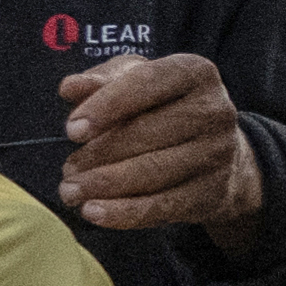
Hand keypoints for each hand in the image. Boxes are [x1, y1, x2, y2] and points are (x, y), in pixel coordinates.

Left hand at [58, 47, 261, 239]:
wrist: (218, 153)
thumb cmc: (166, 108)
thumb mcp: (136, 82)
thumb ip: (102, 80)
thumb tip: (70, 87)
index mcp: (194, 72)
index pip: (147, 82)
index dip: (107, 105)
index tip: (72, 130)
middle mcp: (214, 110)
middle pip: (147, 132)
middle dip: (99, 153)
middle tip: (67, 169)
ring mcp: (217, 154)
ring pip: (152, 172)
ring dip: (104, 184)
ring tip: (71, 191)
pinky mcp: (212, 192)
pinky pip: (162, 206)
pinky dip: (124, 212)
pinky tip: (93, 212)